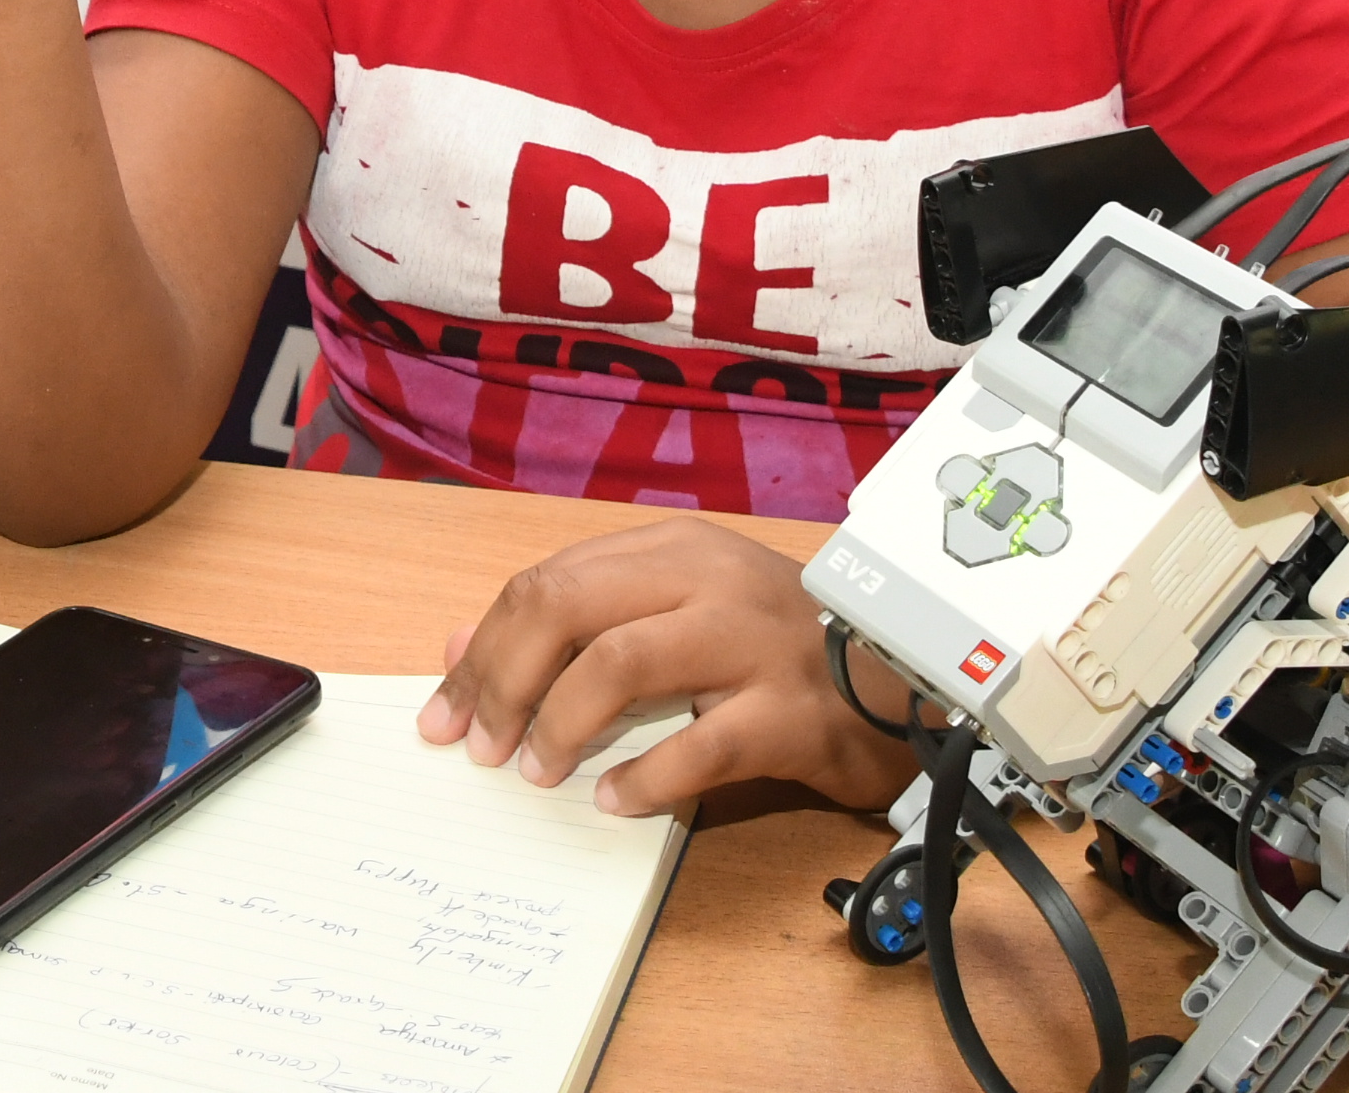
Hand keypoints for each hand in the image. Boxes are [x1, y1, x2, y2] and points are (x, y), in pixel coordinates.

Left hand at [417, 515, 918, 815]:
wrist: (903, 680)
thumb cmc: (775, 651)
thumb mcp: (670, 617)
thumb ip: (573, 628)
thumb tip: (458, 651)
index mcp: (673, 548)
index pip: (547, 583)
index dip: (484, 650)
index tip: (445, 712)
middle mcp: (708, 578)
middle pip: (567, 608)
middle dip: (503, 681)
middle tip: (479, 746)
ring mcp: (753, 639)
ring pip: (621, 663)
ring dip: (560, 724)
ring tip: (537, 772)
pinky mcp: (791, 709)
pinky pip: (699, 743)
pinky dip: (643, 777)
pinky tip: (613, 800)